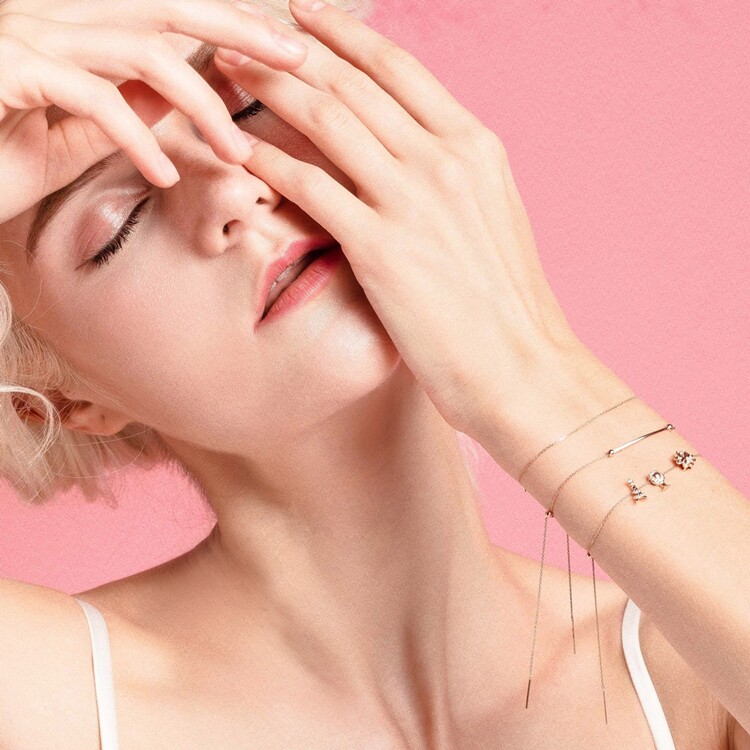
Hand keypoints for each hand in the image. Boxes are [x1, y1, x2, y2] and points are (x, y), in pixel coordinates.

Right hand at [0, 0, 307, 223]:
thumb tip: (181, 95)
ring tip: (236, 152)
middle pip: (164, 12)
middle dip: (237, 31)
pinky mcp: (10, 72)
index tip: (282, 52)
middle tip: (296, 62)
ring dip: (200, 105)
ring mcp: (28, 39)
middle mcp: (52, 20)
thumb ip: (126, 112)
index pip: (163, 18)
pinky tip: (167, 177)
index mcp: (73, 32)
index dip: (226, 26)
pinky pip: (93, 99)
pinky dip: (138, 139)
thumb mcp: (74, 141)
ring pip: (140, 55)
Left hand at [214, 0, 588, 440]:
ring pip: (326, 118)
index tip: (304, 16)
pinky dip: (269, 160)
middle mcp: (445, 159)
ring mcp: (412, 200)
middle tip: (245, 27)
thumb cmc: (505, 305)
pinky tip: (237, 146)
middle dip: (291, 47)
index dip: (343, 34)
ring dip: (269, 85)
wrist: (522, 367)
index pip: (398, 67)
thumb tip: (409, 153)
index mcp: (475, 146)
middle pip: (353, 81)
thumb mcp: (490, 218)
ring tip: (227, 65)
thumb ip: (450, 177)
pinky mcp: (380, 248)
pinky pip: (310, 186)